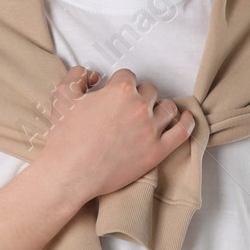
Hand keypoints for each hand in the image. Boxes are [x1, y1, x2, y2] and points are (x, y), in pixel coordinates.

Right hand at [34, 66, 194, 203]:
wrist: (70, 174)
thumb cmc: (65, 137)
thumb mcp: (62, 96)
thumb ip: (77, 75)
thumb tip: (95, 75)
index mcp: (120, 90)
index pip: (128, 76)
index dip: (118, 84)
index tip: (113, 95)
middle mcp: (139, 106)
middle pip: (150, 91)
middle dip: (139, 96)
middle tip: (127, 110)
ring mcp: (151, 129)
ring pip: (168, 108)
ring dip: (159, 108)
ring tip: (149, 116)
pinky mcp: (157, 151)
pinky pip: (182, 132)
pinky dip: (188, 122)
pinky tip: (186, 118)